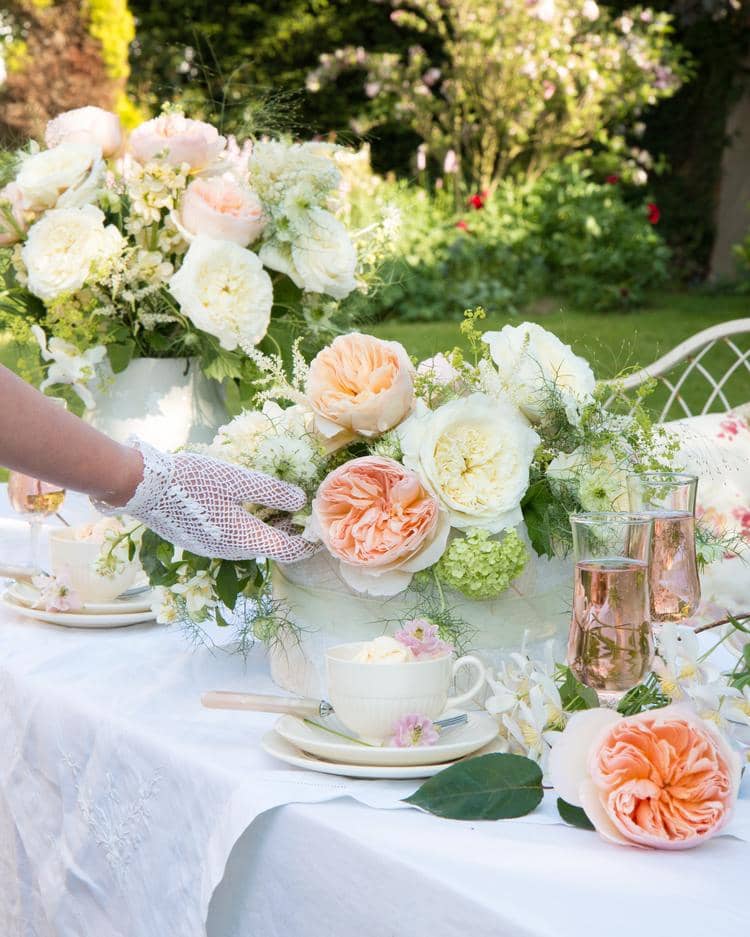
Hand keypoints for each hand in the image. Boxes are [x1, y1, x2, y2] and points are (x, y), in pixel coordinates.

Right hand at [100, 441, 316, 562]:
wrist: (142, 487)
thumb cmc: (192, 480)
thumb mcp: (238, 479)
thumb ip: (272, 491)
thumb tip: (301, 501)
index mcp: (244, 539)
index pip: (287, 550)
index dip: (308, 542)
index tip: (321, 531)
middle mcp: (229, 551)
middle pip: (269, 548)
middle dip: (290, 533)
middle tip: (304, 514)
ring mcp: (210, 549)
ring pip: (250, 544)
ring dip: (268, 530)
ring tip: (281, 509)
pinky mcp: (197, 541)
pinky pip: (232, 539)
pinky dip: (248, 528)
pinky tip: (248, 509)